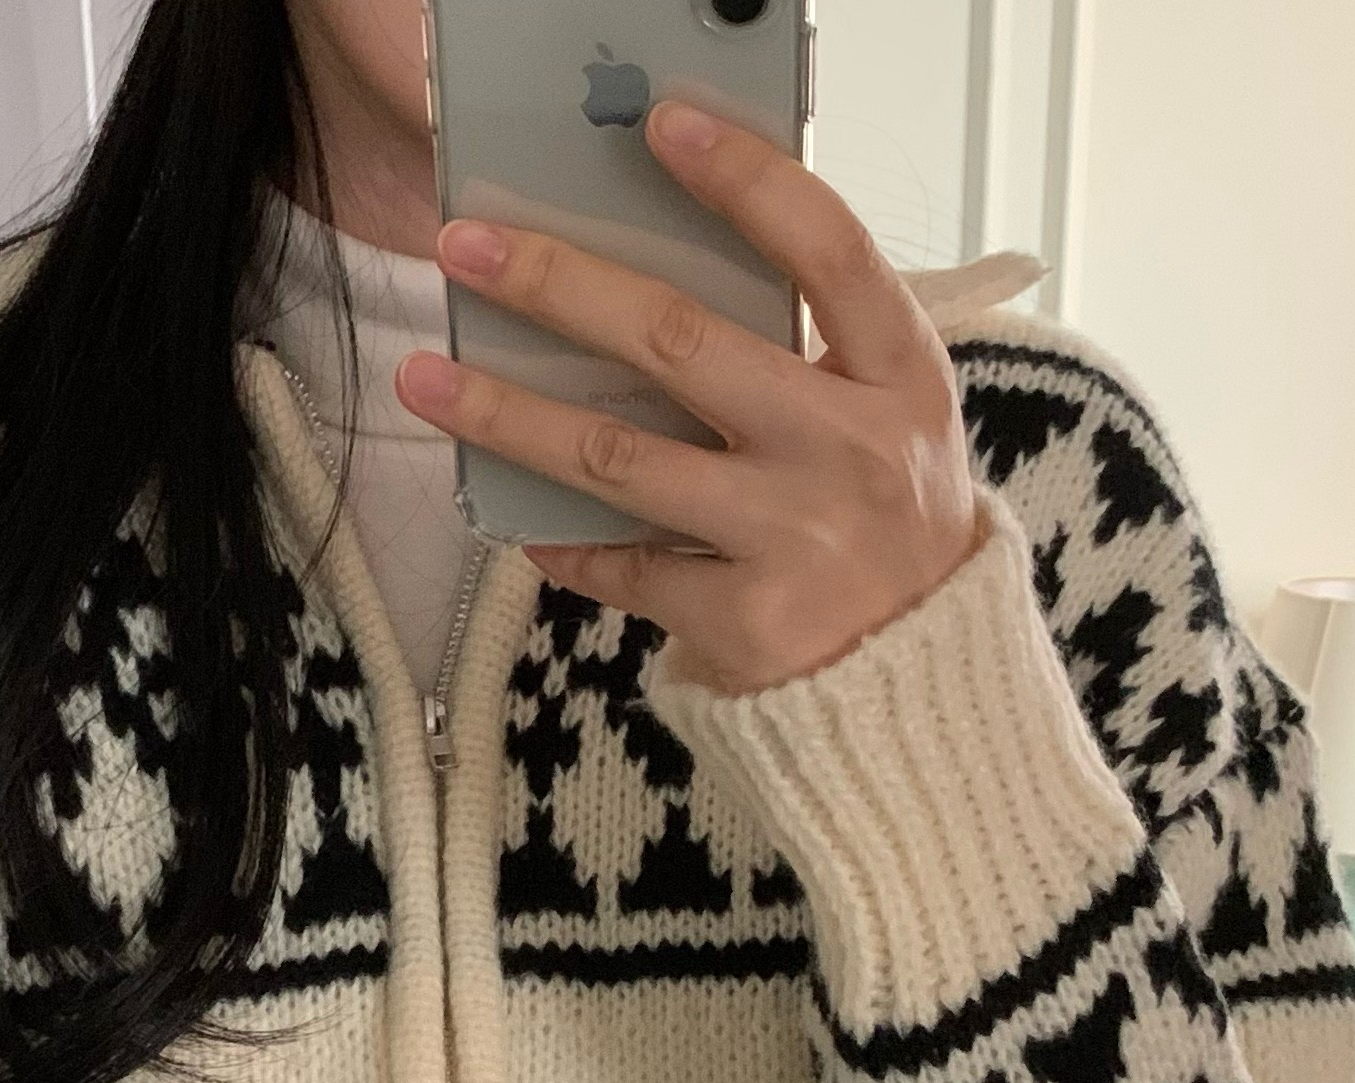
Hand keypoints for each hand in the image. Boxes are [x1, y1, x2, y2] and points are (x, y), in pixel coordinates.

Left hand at [399, 102, 990, 698]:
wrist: (925, 684)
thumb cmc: (889, 525)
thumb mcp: (886, 419)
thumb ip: (806, 350)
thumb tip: (653, 285)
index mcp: (899, 374)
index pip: (826, 247)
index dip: (746, 180)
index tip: (663, 125)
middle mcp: (849, 448)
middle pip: (682, 342)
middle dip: (560, 286)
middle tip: (467, 248)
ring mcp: (794, 537)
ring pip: (620, 459)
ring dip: (510, 416)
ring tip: (429, 380)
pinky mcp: (744, 620)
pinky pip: (625, 566)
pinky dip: (564, 543)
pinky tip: (516, 519)